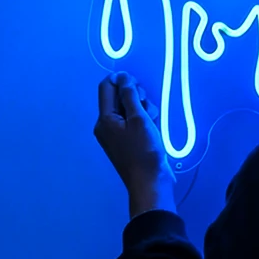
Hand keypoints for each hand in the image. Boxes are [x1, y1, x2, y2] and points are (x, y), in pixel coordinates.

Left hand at [94, 72, 176, 218]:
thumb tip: (122, 76)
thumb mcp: (139, 119)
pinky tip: (154, 128)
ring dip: (144, 108)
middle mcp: (107, 124)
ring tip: (152, 121)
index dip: (121, 79)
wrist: (151, 182)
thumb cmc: (144, 150)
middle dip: (136, 96)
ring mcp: (118, 133)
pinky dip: (145, 120)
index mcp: (104, 119)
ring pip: (131, 107)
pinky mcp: (129, 139)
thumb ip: (130, 95)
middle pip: (119, 96)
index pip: (106, 87)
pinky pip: (135, 120)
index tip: (137, 84)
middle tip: (146, 106)